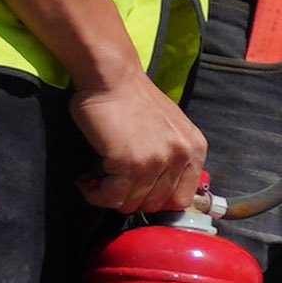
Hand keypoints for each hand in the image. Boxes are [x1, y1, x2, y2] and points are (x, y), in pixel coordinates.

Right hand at [74, 70, 209, 220]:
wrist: (112, 78)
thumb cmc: (134, 99)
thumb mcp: (170, 129)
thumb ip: (172, 158)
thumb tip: (161, 192)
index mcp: (194, 148)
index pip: (182, 198)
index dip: (156, 199)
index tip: (136, 192)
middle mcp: (180, 156)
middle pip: (155, 204)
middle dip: (129, 197)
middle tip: (111, 181)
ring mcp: (156, 161)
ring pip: (131, 204)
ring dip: (109, 195)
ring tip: (98, 176)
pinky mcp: (129, 163)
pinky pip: (110, 197)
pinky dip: (94, 194)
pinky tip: (87, 179)